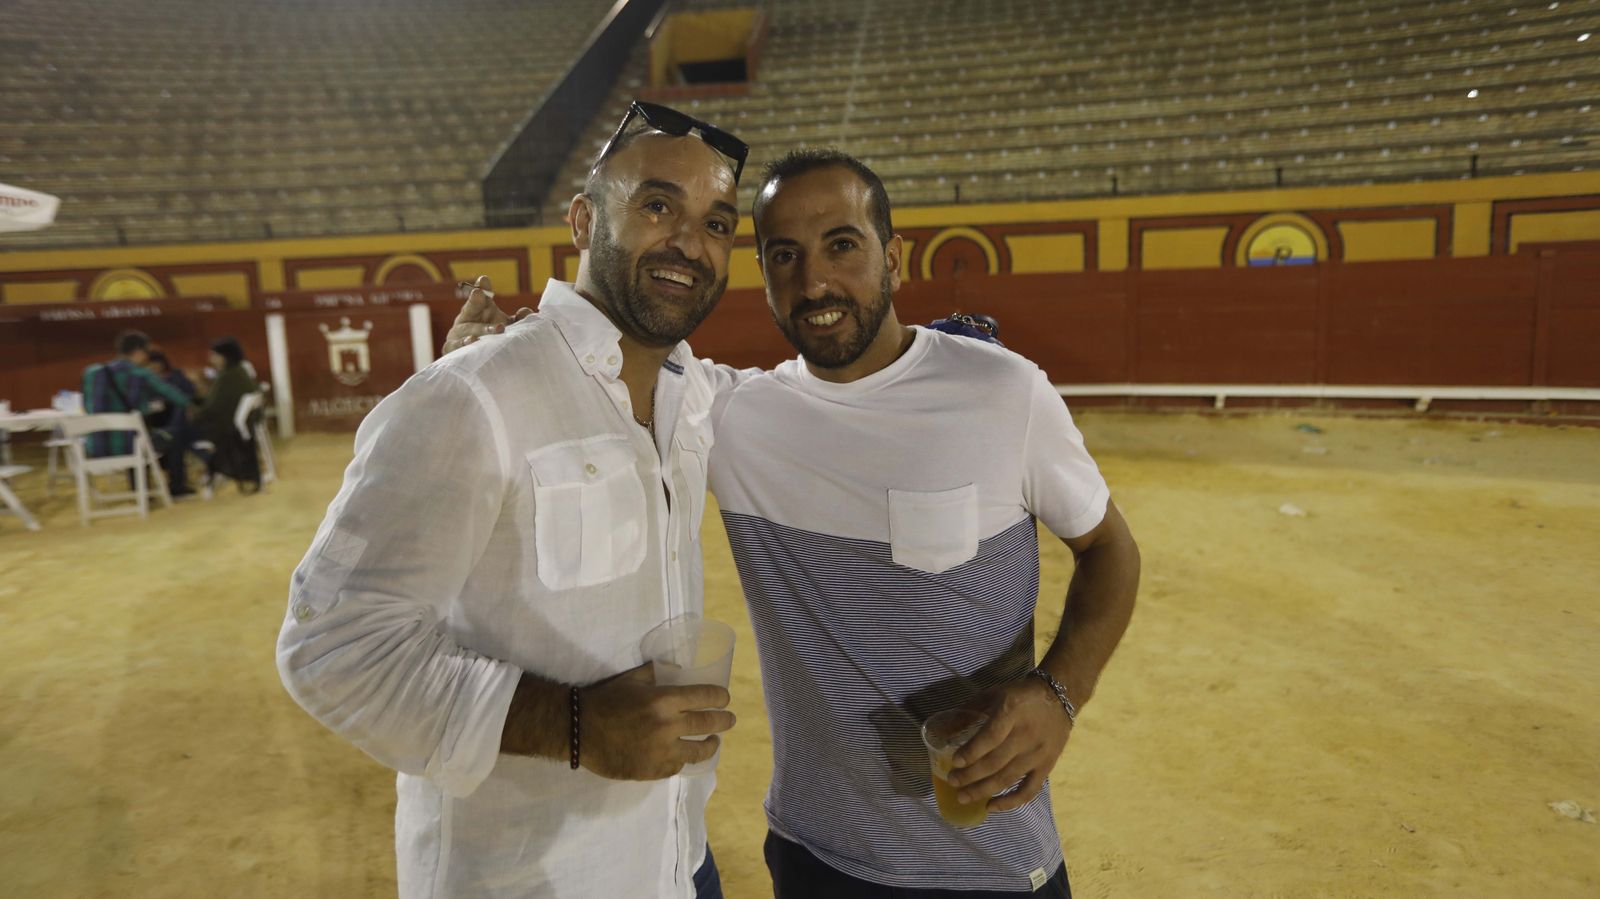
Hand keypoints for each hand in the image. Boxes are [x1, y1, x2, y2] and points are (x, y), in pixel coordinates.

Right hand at [441, 275, 533, 354]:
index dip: (482, 288)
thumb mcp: (503, 325)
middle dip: (475, 300)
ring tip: (497, 327)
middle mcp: (466, 318)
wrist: (467, 356)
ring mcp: (458, 332)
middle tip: (479, 293)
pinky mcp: (452, 347)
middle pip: (471, 308)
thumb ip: (516, 319)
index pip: (481, 297)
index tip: (484, 280)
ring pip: (470, 329)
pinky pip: (456, 345)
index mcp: (478, 309)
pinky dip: (463, 343)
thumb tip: (527, 312)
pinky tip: (472, 341)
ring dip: (482, 328)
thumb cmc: (488, 336)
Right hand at [580, 663, 735, 780]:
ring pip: (697, 752)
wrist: (578, 731)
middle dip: (723, 721)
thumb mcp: (632, 679)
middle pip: (707, 724)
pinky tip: (683, 756)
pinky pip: (676, 767)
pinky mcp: (652, 771)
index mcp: (664, 701)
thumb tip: (678, 667)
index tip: (725, 699)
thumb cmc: (605, 700)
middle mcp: (667, 727)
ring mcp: (661, 752)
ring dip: (710, 745)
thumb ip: (657, 672)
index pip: (704, 697)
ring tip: (713, 742)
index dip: (719, 698)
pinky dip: (681, 760)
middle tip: (730, 720)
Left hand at [945, 677, 1071, 811]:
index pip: (990, 737)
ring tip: (963, 797)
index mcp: (1011, 712)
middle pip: (995, 762)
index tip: (954, 762)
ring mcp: (1038, 754)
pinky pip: (1029, 790)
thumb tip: (942, 731)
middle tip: (952, 782)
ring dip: (983, 791)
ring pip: (1007, 778)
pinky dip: (1010, 802)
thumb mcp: (994, 694)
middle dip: (970, 776)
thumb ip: (969, 710)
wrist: (1060, 698)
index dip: (971, 752)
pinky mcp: (1048, 766)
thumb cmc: (1020, 695)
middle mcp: (1026, 735)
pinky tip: (991, 807)